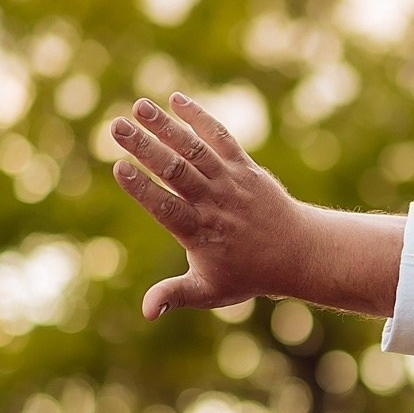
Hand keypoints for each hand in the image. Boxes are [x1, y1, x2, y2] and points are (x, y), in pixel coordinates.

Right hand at [109, 94, 317, 318]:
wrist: (298, 253)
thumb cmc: (247, 274)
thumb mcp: (210, 290)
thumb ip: (176, 295)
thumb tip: (146, 312)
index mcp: (201, 233)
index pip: (167, 208)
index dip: (142, 188)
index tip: (119, 166)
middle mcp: (216, 204)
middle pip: (177, 172)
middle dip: (146, 148)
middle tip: (115, 126)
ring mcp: (232, 182)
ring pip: (196, 150)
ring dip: (167, 126)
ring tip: (138, 106)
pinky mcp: (246, 167)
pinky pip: (222, 138)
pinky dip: (201, 118)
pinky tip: (176, 99)